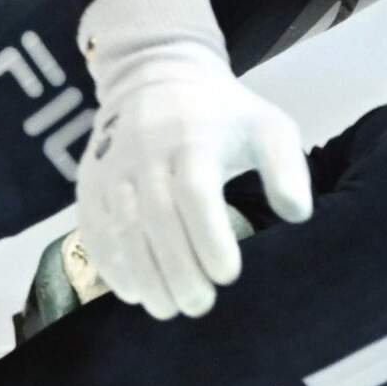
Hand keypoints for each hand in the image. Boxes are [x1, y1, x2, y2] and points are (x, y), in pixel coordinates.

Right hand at [74, 0, 307, 319]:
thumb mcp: (267, 125)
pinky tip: (134, 293)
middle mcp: (145, 151)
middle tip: (200, 304)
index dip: (209, 238)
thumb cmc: (222, 114)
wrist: (156, 76)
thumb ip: (287, 168)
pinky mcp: (89, 183)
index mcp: (192, 137)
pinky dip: (111, 266)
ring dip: (143, 276)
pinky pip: (93, 230)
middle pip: (156, 219)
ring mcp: (111, 168)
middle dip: (177, 269)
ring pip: (121, 229)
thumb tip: (297, 214)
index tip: (229, 275)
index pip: (195, 194)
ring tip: (169, 309)